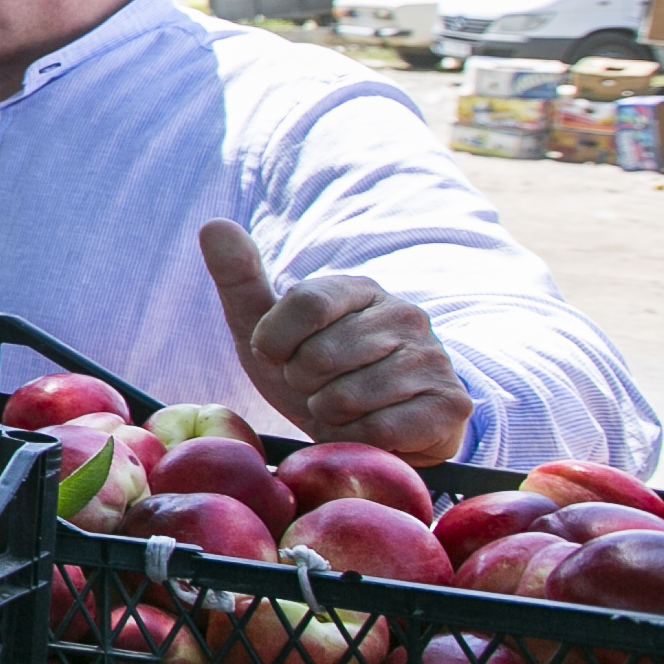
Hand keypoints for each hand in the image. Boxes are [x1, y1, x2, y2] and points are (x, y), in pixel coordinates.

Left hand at [197, 220, 473, 461]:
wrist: (370, 428)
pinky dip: (361, 439)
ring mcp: (433, 358)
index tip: (278, 356)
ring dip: (329, 415)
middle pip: (319, 356)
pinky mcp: (449, 404)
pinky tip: (371, 429)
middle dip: (302, 384)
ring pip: (345, 397)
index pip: (305, 302)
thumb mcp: (266, 328)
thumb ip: (240, 278)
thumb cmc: (312, 374)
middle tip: (317, 387)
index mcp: (360, 289)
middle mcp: (405, 315)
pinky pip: (380, 430)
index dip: (274, 341)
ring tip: (344, 409)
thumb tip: (214, 225)